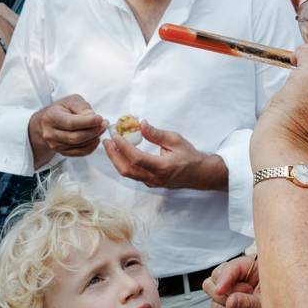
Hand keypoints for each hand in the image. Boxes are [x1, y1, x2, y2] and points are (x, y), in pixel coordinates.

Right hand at [30, 95, 106, 156]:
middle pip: (77, 137)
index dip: (87, 122)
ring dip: (94, 137)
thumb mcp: (71, 100)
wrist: (47, 122)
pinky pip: (81, 152)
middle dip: (94, 131)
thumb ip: (82, 107)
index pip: (71, 123)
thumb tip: (93, 118)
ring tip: (101, 128)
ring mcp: (55, 145)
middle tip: (104, 124)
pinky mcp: (62, 152)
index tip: (99, 119)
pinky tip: (95, 138)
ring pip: (80, 145)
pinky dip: (92, 146)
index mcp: (51, 117)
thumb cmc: (61, 109)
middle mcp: (51, 133)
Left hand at [103, 121, 226, 189]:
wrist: (199, 174)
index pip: (135, 158)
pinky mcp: (150, 183)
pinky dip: (124, 163)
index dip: (122, 146)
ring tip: (111, 145)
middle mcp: (154, 178)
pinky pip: (132, 174)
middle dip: (113, 154)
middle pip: (126, 169)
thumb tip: (141, 124)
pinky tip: (121, 152)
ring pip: (127, 173)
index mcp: (162, 167)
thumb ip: (157, 134)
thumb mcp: (175, 140)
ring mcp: (151, 182)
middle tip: (107, 140)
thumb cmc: (189, 156)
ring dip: (116, 159)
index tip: (115, 134)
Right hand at [203, 255, 266, 307]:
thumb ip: (248, 303)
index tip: (222, 290)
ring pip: (211, 289)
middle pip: (216, 275)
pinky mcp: (226, 305)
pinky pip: (214, 306)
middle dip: (224, 290)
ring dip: (224, 302)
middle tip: (244, 299)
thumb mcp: (267, 306)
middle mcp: (240, 276)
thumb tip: (230, 302)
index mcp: (253, 267)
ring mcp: (231, 291)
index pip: (232, 266)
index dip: (225, 277)